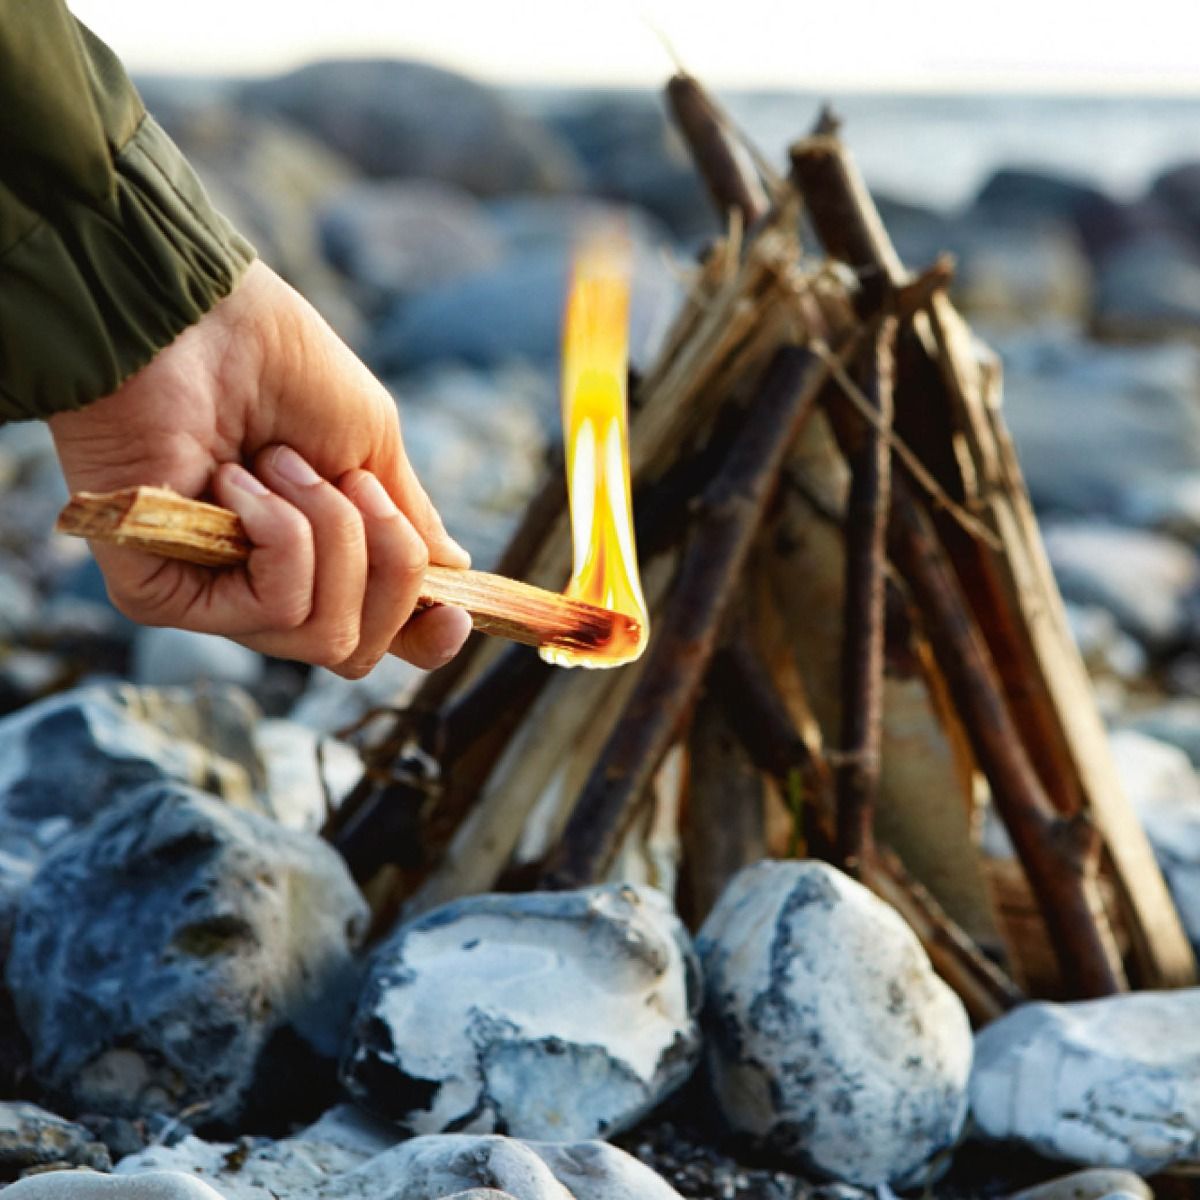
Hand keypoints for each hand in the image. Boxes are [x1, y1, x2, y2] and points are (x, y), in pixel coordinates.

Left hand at [48, 261, 472, 675]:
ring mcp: (212, 598)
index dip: (424, 639)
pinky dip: (282, 535)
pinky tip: (232, 479)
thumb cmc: (279, 365)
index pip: (376, 635)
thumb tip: (453, 572)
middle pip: (360, 649)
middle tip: (352, 481)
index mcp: (316, 559)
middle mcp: (263, 590)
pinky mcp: (161, 596)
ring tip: (278, 461)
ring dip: (331, 532)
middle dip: (388, 563)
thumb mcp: (370, 443)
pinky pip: (277, 608)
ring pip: (327, 633)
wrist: (197, 319)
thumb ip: (407, 519)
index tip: (454, 612)